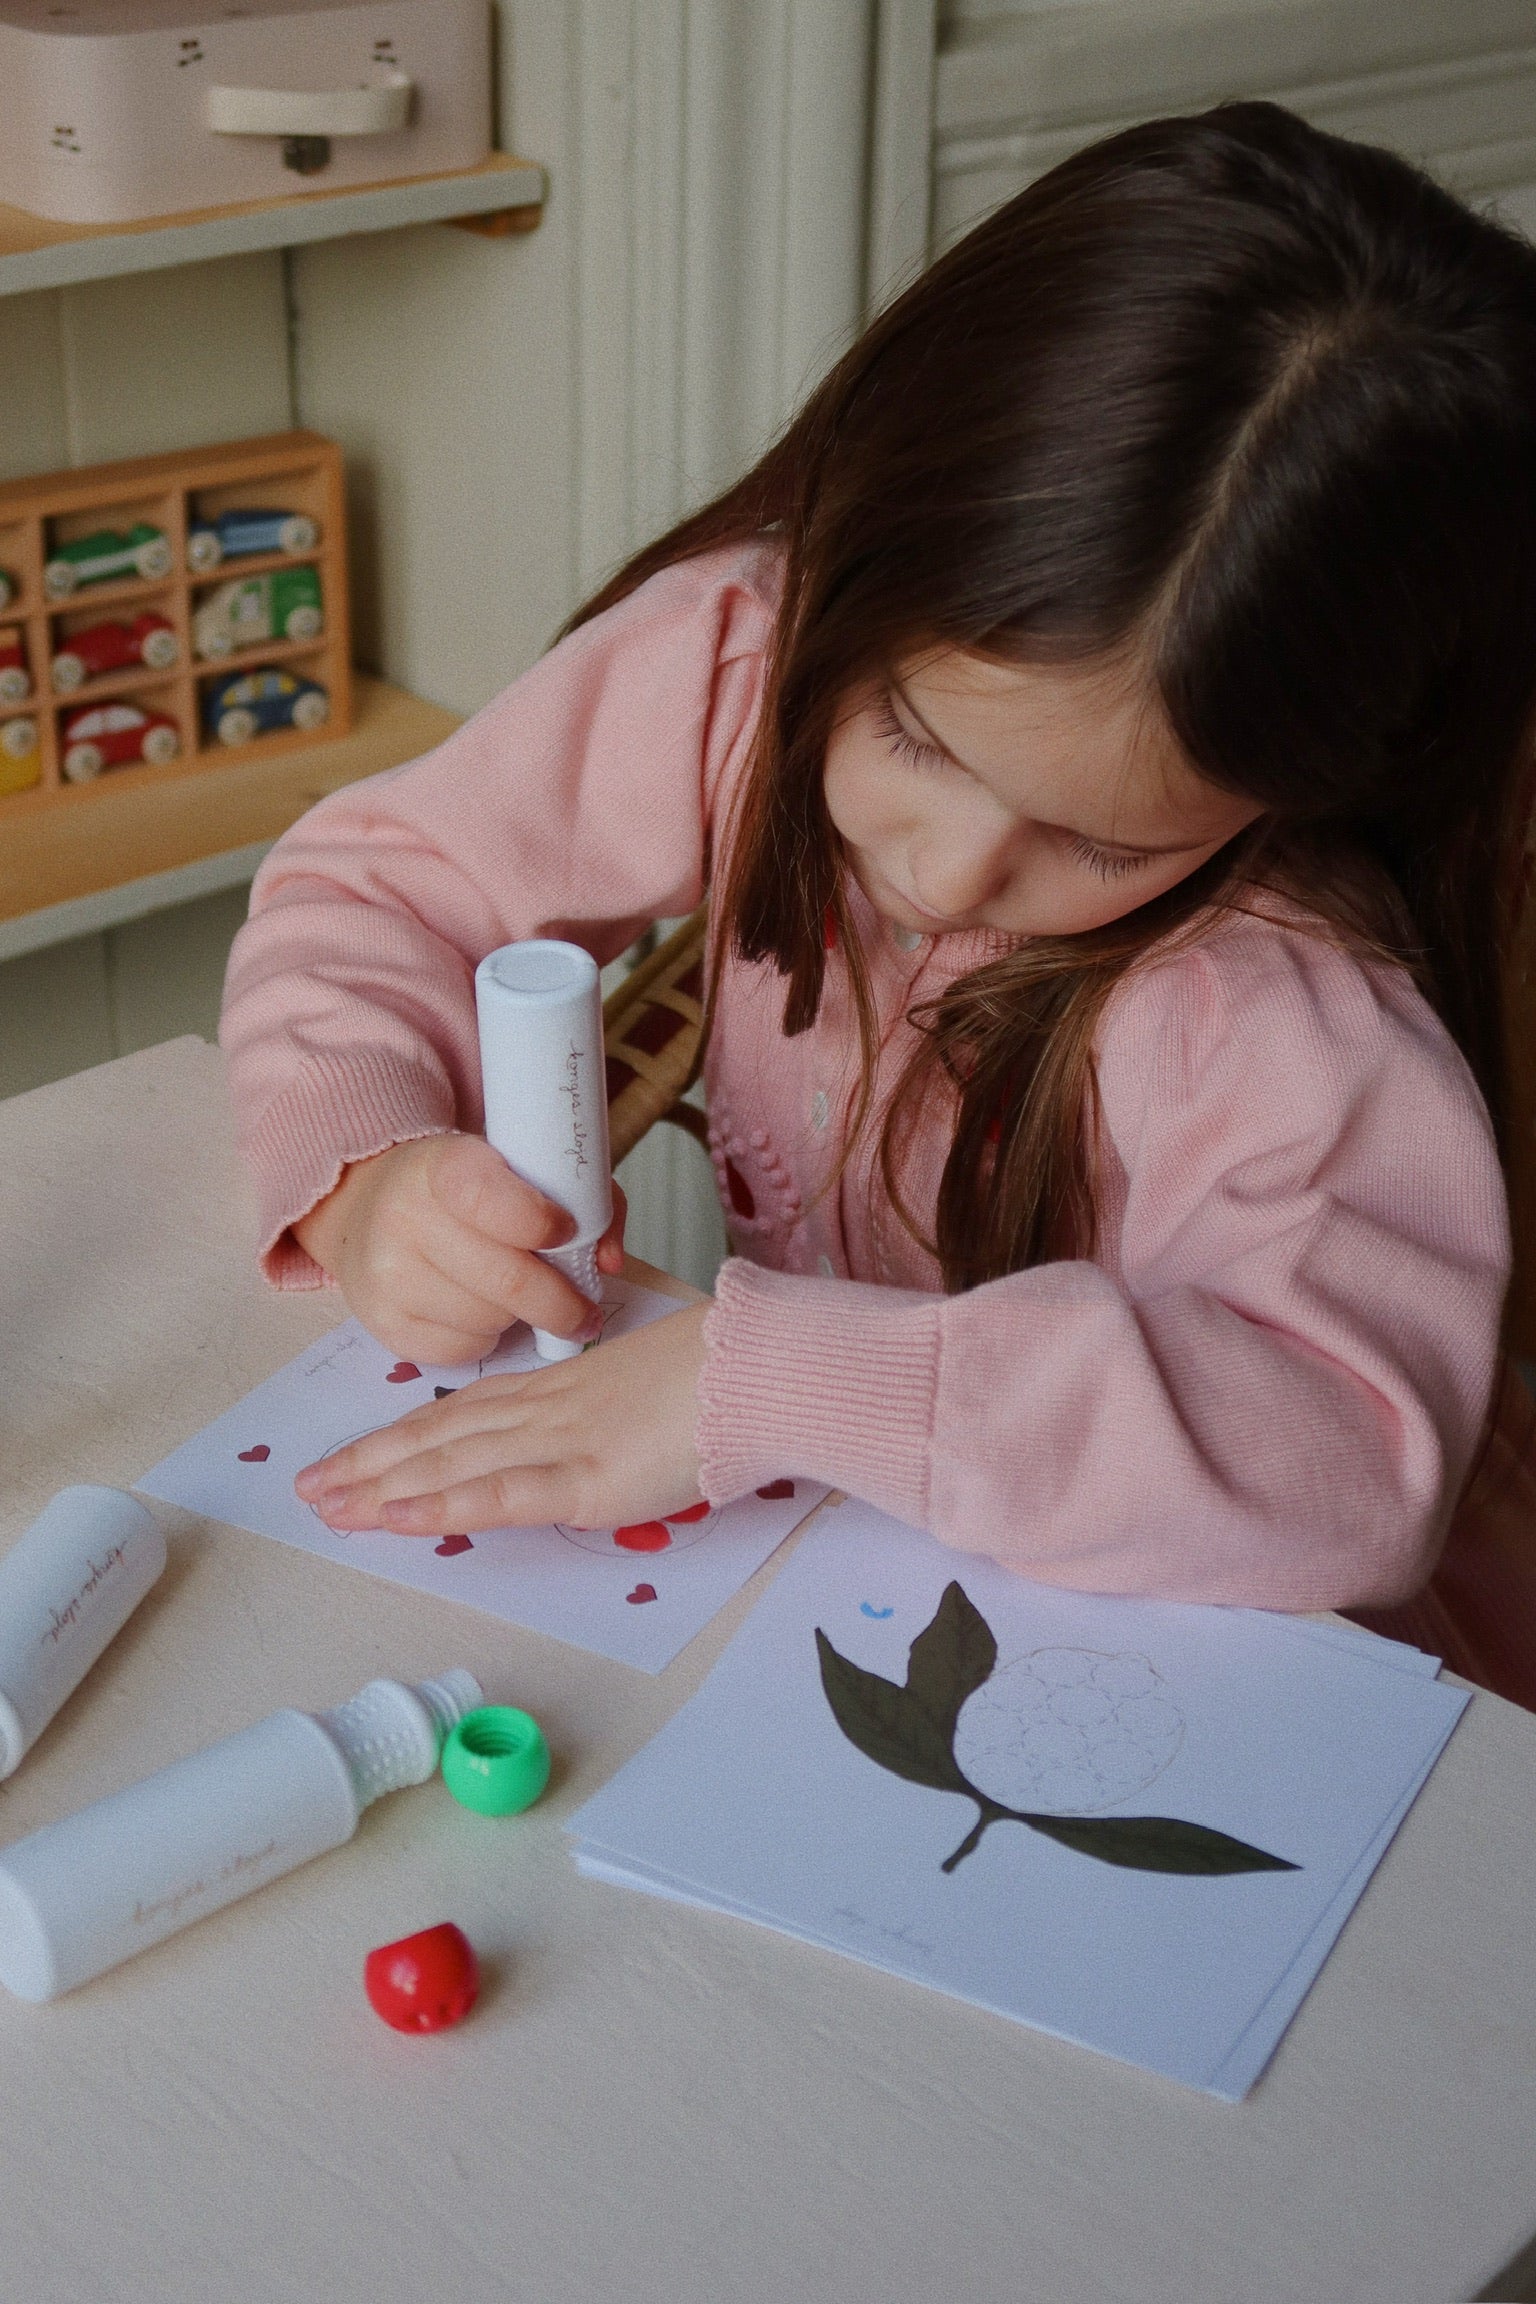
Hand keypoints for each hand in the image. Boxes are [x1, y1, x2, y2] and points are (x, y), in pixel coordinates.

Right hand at [291, 1133, 627, 1365]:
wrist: (372, 1206)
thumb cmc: (468, 1190)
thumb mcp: (519, 1168)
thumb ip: (582, 1198)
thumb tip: (609, 1261)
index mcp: (443, 1166)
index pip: (491, 1200)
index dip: (540, 1223)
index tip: (567, 1232)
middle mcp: (404, 1216)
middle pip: (508, 1280)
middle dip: (560, 1303)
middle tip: (583, 1311)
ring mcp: (387, 1273)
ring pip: (489, 1320)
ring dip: (517, 1317)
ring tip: (511, 1295)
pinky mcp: (383, 1323)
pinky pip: (461, 1351)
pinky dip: (484, 1338)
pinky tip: (477, 1311)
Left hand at [294, 1300, 709, 1533]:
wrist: (760, 1365)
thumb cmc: (727, 1374)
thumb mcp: (654, 1391)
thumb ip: (619, 1415)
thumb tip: (613, 1437)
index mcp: (563, 1387)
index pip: (467, 1409)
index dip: (408, 1431)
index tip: (361, 1451)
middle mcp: (547, 1410)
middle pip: (441, 1434)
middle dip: (371, 1460)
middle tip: (312, 1486)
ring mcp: (560, 1442)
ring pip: (451, 1462)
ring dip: (383, 1486)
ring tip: (327, 1506)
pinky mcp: (583, 1479)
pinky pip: (497, 1496)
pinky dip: (441, 1507)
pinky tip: (396, 1519)